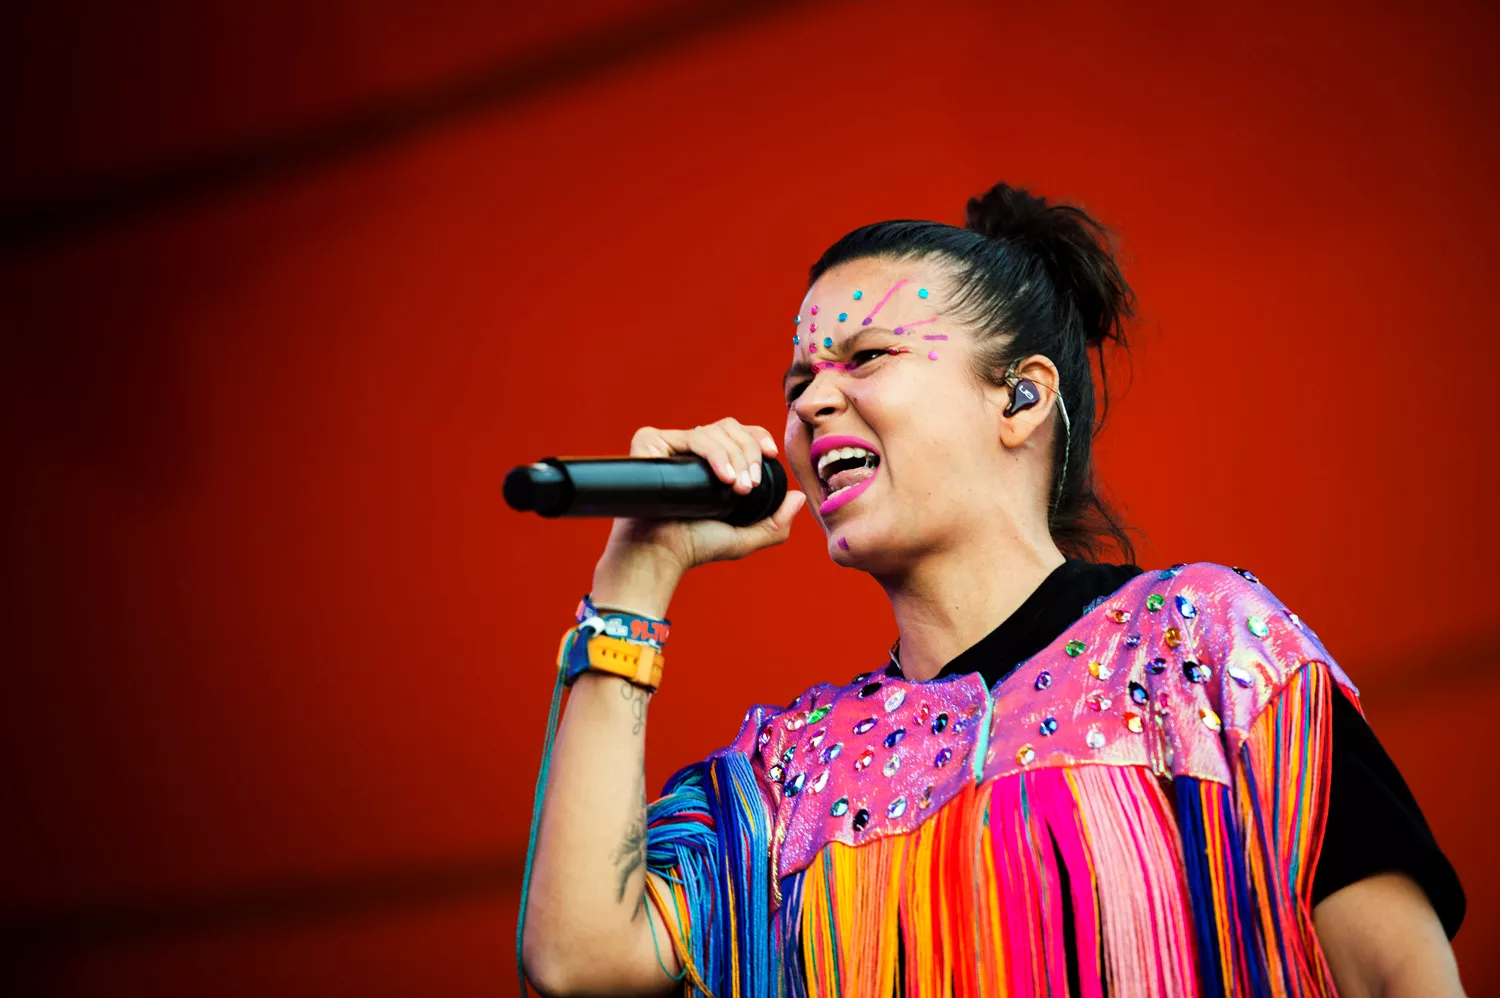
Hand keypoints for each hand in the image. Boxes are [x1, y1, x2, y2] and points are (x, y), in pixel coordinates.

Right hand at [597, 418, 805, 582]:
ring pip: (712, 431)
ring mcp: (668, 445)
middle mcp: (688, 450)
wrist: (661, 555)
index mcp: (708, 462)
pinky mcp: (649, 444)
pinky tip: (721, 478)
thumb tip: (798, 497)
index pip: (737, 433)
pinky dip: (711, 453)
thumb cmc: (695, 548)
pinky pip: (689, 437)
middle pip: (729, 427)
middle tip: (750, 486)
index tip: (771, 454)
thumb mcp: (745, 538)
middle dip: (748, 452)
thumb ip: (776, 523)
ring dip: (734, 457)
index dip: (756, 436)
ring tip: (738, 489)